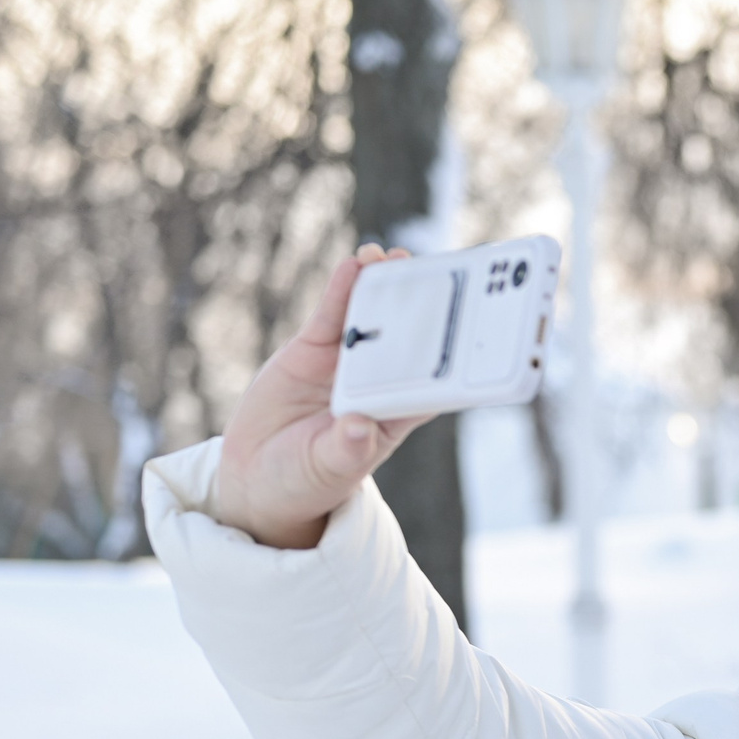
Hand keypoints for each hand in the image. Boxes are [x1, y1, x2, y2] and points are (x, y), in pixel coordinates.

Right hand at [214, 244, 431, 547]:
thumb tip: (359, 429)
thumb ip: (343, 451)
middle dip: (426, 308)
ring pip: (372, 319)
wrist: (256, 476)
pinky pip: (330, 316)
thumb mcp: (325, 470)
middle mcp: (377, 384)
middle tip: (443, 273)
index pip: (435, 381)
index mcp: (395, 416)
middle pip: (410, 340)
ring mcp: (345, 364)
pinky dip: (342, 291)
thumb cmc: (304, 481)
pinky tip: (355, 265)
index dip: (457, 356)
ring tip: (396, 257)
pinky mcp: (312, 351)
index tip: (482, 326)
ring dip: (385, 288)